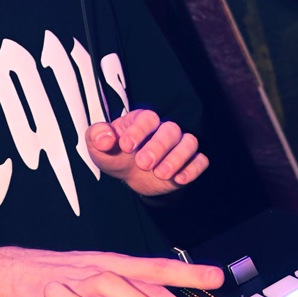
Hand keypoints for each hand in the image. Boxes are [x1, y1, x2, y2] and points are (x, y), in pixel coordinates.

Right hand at [0, 247, 226, 296]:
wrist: (13, 273)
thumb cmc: (65, 282)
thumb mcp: (105, 291)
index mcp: (117, 268)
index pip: (158, 270)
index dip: (189, 273)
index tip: (219, 278)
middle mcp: (102, 270)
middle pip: (144, 276)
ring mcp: (77, 280)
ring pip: (112, 283)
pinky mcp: (51, 293)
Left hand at [86, 109, 207, 196]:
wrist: (130, 176)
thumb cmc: (116, 155)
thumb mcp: (99, 147)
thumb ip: (97, 137)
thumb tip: (105, 139)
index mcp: (141, 121)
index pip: (147, 117)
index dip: (138, 130)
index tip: (125, 146)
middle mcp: (163, 129)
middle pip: (171, 130)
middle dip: (158, 147)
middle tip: (142, 164)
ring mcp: (178, 145)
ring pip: (189, 142)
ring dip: (177, 158)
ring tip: (160, 174)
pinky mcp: (189, 162)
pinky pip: (200, 160)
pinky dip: (192, 169)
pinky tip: (178, 179)